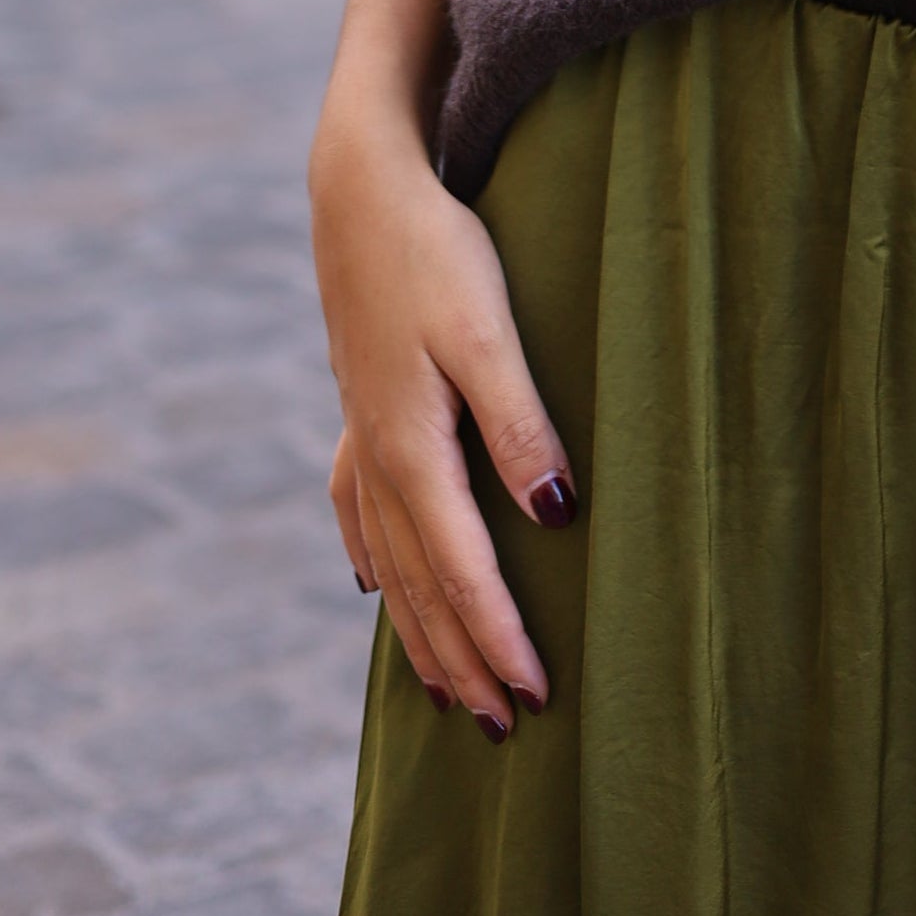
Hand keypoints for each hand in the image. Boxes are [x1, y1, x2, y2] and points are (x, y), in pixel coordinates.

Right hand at [311, 104, 576, 740]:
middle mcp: (380, 459)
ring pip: (390, 560)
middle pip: (423, 585)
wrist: (360, 188)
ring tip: (444, 689)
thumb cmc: (437, 252)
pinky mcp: (359, 407)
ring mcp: (362, 435)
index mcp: (414, 450)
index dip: (499, 637)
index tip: (535, 696)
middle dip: (461, 659)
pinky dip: (374, 560)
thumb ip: (521, 423)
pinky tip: (372, 584)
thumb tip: (556, 517)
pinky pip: (360, 512)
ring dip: (420, 629)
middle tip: (499, 726)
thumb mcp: (489, 331)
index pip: (465, 570)